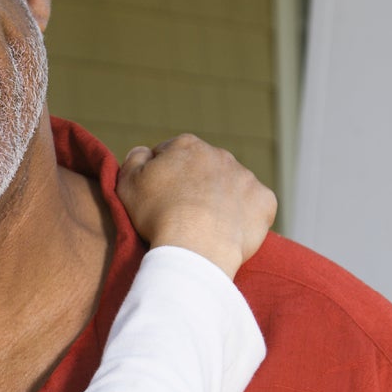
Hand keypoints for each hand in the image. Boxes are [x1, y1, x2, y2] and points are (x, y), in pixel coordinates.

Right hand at [116, 134, 275, 278]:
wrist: (195, 246)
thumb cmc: (158, 215)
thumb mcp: (127, 183)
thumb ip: (134, 159)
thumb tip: (145, 152)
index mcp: (186, 145)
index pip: (171, 155)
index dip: (162, 177)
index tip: (158, 199)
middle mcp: (219, 154)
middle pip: (204, 169)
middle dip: (195, 186)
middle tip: (182, 215)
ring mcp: (245, 176)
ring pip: (231, 186)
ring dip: (221, 200)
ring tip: (206, 228)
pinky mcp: (264, 200)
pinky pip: (255, 206)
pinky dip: (245, 217)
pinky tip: (229, 232)